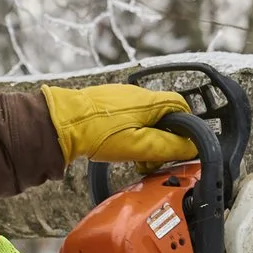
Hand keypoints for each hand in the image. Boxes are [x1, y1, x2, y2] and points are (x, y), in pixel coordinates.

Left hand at [42, 83, 199, 164]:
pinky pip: (127, 118)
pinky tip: (118, 146)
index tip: (180, 145)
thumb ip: (169, 146)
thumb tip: (191, 147)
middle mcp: (136, 94)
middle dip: (162, 138)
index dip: (186, 127)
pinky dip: (129, 133)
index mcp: (150, 102)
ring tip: (133, 156)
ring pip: (144, 118)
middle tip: (153, 158)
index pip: (181, 106)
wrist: (61, 124)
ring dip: (145, 137)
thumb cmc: (98, 132)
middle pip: (162, 115)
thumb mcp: (141, 145)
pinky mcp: (105, 104)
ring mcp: (119, 97)